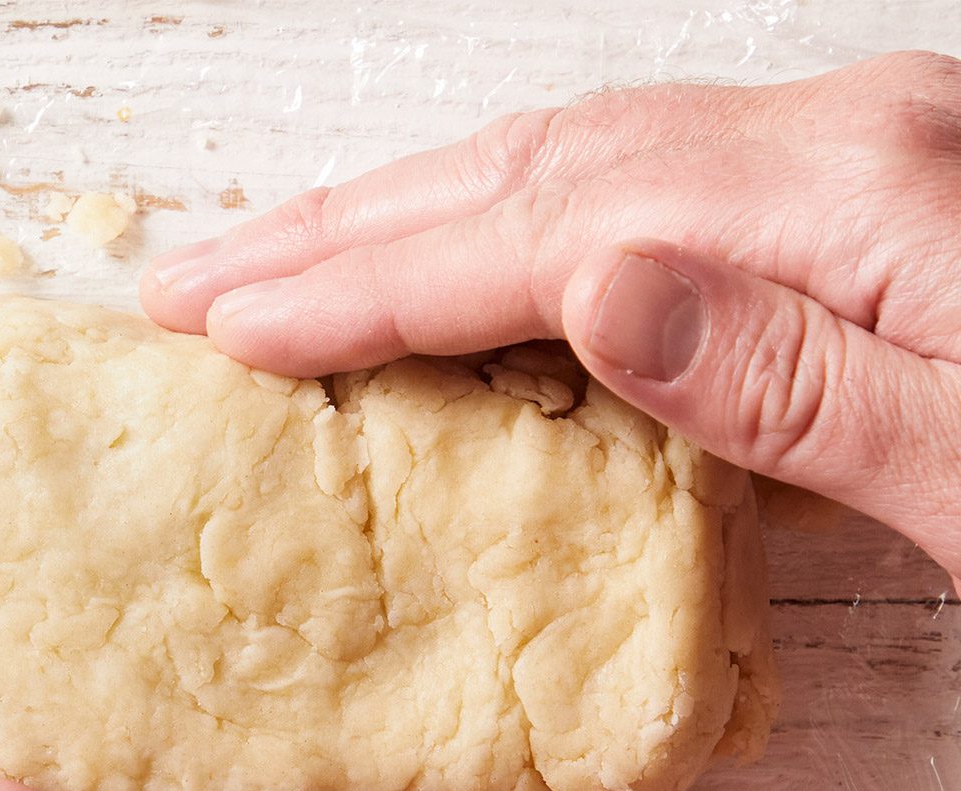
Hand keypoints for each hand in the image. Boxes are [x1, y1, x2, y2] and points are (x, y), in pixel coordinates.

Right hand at [140, 51, 960, 586]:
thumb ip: (801, 380)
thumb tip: (595, 290)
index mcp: (858, 209)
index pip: (548, 231)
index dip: (370, 283)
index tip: (231, 330)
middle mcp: (839, 149)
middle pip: (528, 167)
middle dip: (340, 231)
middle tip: (192, 286)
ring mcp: (846, 160)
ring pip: (565, 164)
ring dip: (404, 217)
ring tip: (279, 269)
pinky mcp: (851, 203)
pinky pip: (624, 189)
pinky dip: (500, 229)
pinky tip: (456, 274)